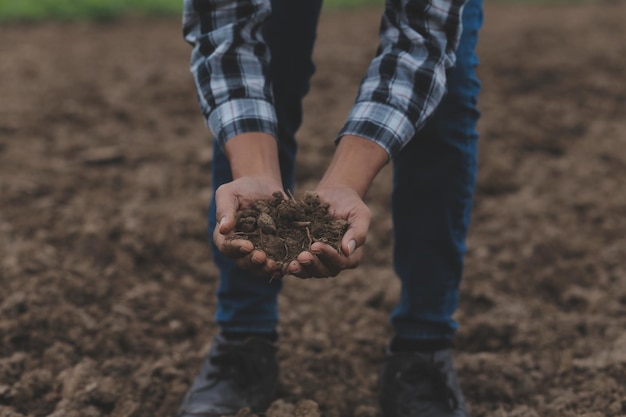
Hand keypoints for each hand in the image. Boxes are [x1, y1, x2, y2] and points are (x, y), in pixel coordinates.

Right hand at [214, 132, 284, 278]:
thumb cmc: (240, 188)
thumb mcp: (228, 194)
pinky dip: (284, 264)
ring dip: (267, 268)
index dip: (236, 248)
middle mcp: (241, 249)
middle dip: (253, 262)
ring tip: (276, 265)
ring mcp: (259, 251)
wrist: (262, 186)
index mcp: (226, 237)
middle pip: (244, 262)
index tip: (248, 246)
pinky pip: (279, 261)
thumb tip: (223, 228)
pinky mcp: (276, 249)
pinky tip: (291, 263)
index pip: (227, 247)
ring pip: (261, 267)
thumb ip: (225, 210)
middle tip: (262, 257)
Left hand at [285, 185, 370, 277]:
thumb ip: (358, 232)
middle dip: (313, 264)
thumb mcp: (359, 214)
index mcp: (352, 254)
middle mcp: (335, 261)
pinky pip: (298, 264)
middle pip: (325, 270)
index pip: (343, 262)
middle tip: (302, 256)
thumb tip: (347, 250)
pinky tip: (281, 262)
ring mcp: (319, 259)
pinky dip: (289, 265)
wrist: (333, 195)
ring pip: (310, 271)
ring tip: (291, 264)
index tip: (316, 245)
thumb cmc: (350, 204)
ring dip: (301, 269)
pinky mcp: (305, 253)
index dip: (330, 256)